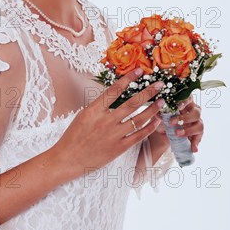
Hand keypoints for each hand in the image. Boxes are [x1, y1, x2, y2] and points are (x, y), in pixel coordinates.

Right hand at [51, 69, 165, 181]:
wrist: (68, 159)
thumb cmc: (73, 136)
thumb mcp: (83, 115)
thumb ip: (99, 106)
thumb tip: (115, 95)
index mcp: (94, 110)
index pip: (114, 90)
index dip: (128, 79)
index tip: (139, 71)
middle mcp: (105, 121)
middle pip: (132, 103)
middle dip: (148, 92)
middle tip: (159, 85)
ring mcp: (113, 135)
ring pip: (138, 119)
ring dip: (152, 109)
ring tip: (161, 102)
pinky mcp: (118, 148)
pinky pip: (138, 136)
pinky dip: (149, 128)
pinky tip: (156, 121)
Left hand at [155, 95, 203, 152]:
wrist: (162, 134)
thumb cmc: (163, 119)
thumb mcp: (159, 115)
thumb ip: (159, 112)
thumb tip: (158, 113)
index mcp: (186, 103)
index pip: (189, 98)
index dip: (185, 102)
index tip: (177, 106)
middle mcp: (194, 111)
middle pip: (196, 113)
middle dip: (184, 118)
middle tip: (171, 122)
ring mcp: (197, 123)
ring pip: (199, 125)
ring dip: (188, 130)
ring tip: (177, 134)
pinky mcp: (197, 134)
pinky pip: (199, 138)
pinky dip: (195, 143)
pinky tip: (193, 148)